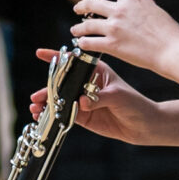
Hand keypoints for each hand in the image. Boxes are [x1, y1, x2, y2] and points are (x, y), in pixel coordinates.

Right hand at [37, 53, 159, 142]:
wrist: (143, 125)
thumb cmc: (134, 104)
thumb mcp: (118, 96)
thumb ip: (98, 98)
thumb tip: (82, 102)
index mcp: (96, 71)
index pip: (73, 62)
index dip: (56, 57)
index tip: (40, 53)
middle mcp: (86, 84)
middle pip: (62, 83)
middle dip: (47, 88)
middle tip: (37, 96)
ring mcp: (83, 100)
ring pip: (60, 100)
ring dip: (47, 103)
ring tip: (35, 108)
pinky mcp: (83, 116)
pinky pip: (64, 114)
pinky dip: (53, 115)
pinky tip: (42, 117)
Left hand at [71, 0, 178, 74]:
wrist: (171, 51)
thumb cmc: (167, 31)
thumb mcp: (155, 7)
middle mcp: (119, 10)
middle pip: (91, 3)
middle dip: (81, 6)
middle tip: (77, 8)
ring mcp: (114, 28)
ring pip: (87, 24)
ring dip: (79, 27)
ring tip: (75, 30)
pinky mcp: (112, 45)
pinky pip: (90, 42)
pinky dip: (83, 42)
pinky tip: (82, 43)